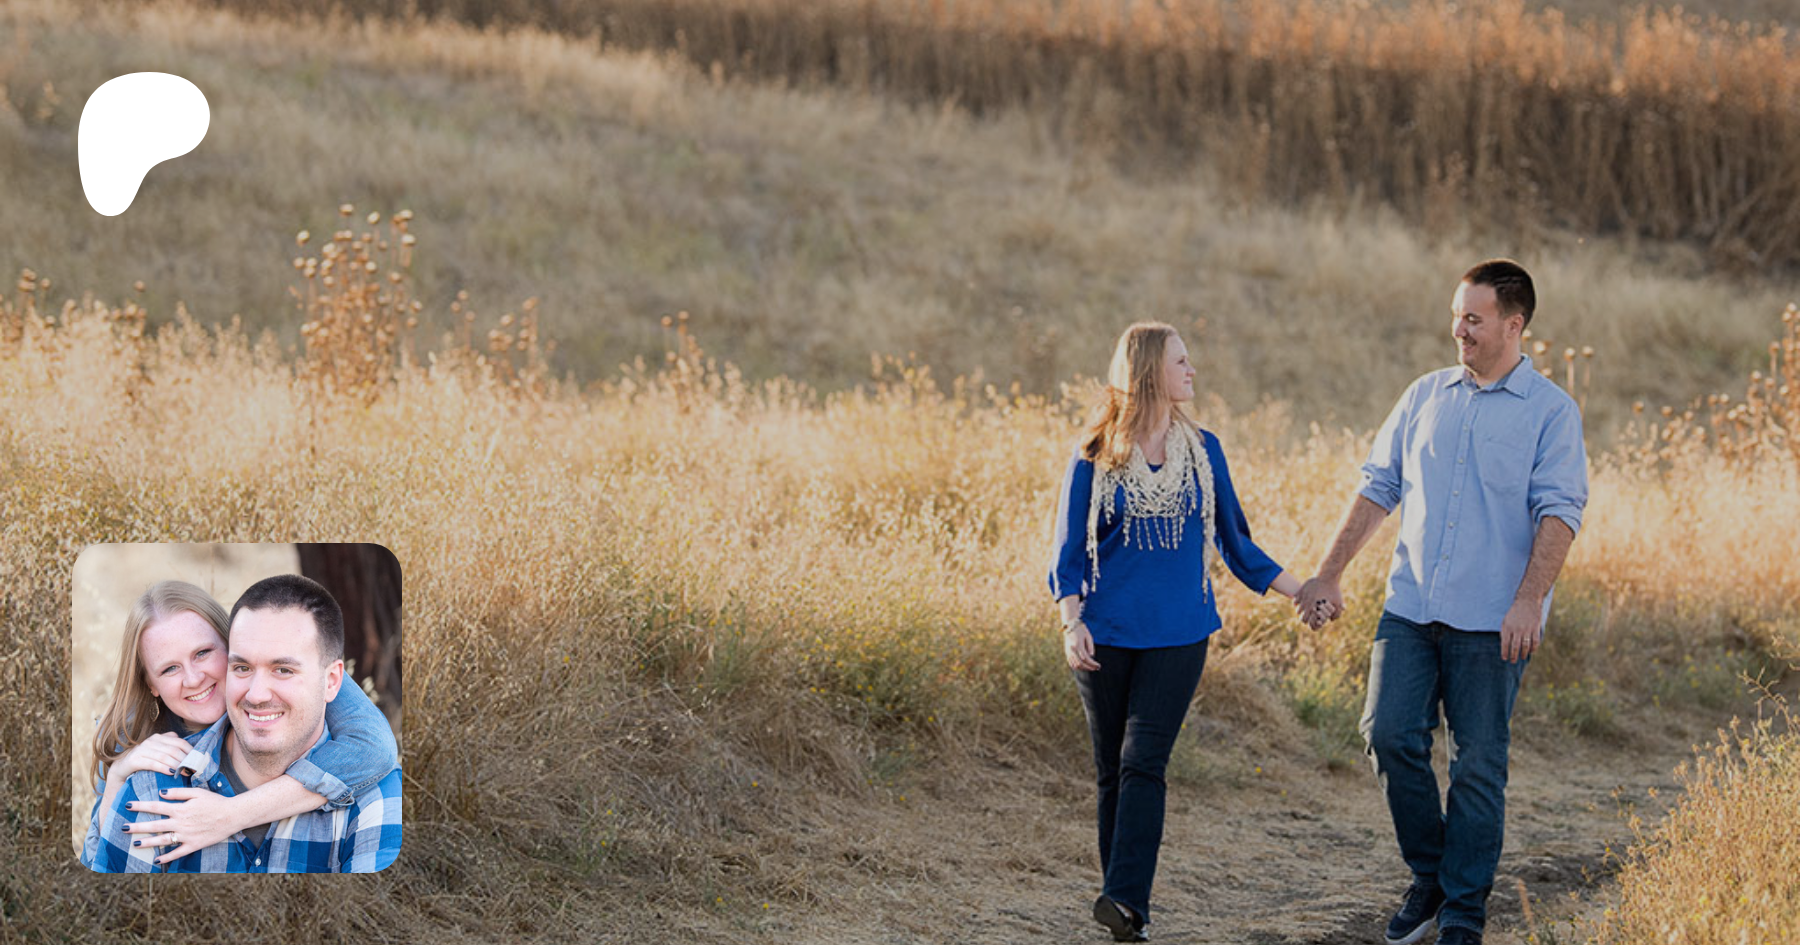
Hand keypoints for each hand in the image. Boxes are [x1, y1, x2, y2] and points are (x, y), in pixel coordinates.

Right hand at [113, 732, 191, 779]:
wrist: (121, 773)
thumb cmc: (144, 765)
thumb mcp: (160, 756)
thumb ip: (172, 751)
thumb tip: (193, 755)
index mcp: (159, 738)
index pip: (180, 742)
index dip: (191, 752)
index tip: (199, 763)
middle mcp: (150, 741)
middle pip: (174, 749)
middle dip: (186, 760)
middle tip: (194, 770)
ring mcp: (141, 749)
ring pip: (165, 756)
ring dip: (177, 765)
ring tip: (185, 773)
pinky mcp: (133, 760)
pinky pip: (152, 763)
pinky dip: (163, 767)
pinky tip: (171, 773)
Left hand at [123, 788, 241, 864]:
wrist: (233, 815)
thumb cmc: (215, 801)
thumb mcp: (197, 792)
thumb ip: (178, 792)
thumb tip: (161, 792)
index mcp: (180, 809)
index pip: (156, 806)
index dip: (140, 806)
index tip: (127, 806)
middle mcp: (180, 823)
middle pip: (154, 825)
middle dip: (137, 827)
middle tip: (122, 828)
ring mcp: (186, 835)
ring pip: (163, 840)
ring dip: (148, 843)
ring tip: (135, 844)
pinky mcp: (194, 845)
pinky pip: (177, 853)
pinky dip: (167, 857)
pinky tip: (157, 860)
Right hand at [1063, 619, 1100, 671]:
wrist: (1070, 625)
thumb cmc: (1081, 630)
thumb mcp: (1088, 636)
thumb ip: (1090, 646)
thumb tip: (1092, 656)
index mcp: (1078, 645)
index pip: (1086, 659)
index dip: (1093, 664)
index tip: (1099, 666)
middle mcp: (1072, 649)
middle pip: (1080, 664)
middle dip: (1089, 667)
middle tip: (1097, 668)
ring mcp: (1068, 651)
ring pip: (1075, 665)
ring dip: (1084, 668)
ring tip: (1092, 668)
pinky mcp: (1067, 652)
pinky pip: (1071, 663)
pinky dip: (1078, 667)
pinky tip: (1084, 667)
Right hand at [1294, 576, 1342, 629]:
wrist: (1327, 577)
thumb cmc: (1333, 590)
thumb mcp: (1339, 603)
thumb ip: (1337, 614)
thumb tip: (1330, 620)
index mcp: (1317, 609)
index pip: (1310, 623)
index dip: (1312, 625)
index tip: (1316, 622)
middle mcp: (1308, 604)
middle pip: (1302, 619)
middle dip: (1306, 620)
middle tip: (1311, 617)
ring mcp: (1303, 598)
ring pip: (1298, 610)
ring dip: (1302, 612)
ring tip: (1308, 610)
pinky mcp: (1300, 591)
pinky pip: (1295, 601)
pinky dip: (1298, 603)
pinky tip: (1303, 602)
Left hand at [1501, 598, 1543, 662]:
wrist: (1527, 601)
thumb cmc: (1514, 613)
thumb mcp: (1505, 620)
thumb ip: (1504, 632)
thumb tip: (1504, 645)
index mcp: (1507, 627)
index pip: (1505, 643)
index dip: (1504, 652)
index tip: (1505, 658)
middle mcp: (1517, 629)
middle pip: (1515, 646)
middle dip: (1513, 655)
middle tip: (1513, 661)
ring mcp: (1527, 628)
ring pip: (1525, 645)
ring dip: (1523, 653)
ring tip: (1521, 657)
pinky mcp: (1535, 628)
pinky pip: (1535, 641)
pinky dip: (1533, 648)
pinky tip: (1531, 651)